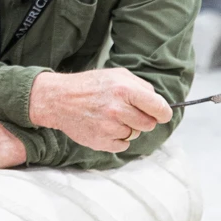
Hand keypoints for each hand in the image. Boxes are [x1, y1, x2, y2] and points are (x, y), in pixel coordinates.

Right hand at [28, 68, 172, 152]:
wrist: (57, 99)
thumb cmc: (88, 86)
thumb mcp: (115, 75)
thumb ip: (140, 87)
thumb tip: (158, 103)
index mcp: (125, 89)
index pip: (160, 108)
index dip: (163, 113)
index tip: (161, 114)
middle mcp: (118, 109)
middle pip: (149, 124)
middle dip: (141, 119)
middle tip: (126, 112)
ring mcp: (109, 127)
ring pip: (135, 134)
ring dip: (127, 128)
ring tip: (109, 117)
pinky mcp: (101, 141)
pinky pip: (122, 145)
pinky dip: (116, 138)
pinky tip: (103, 127)